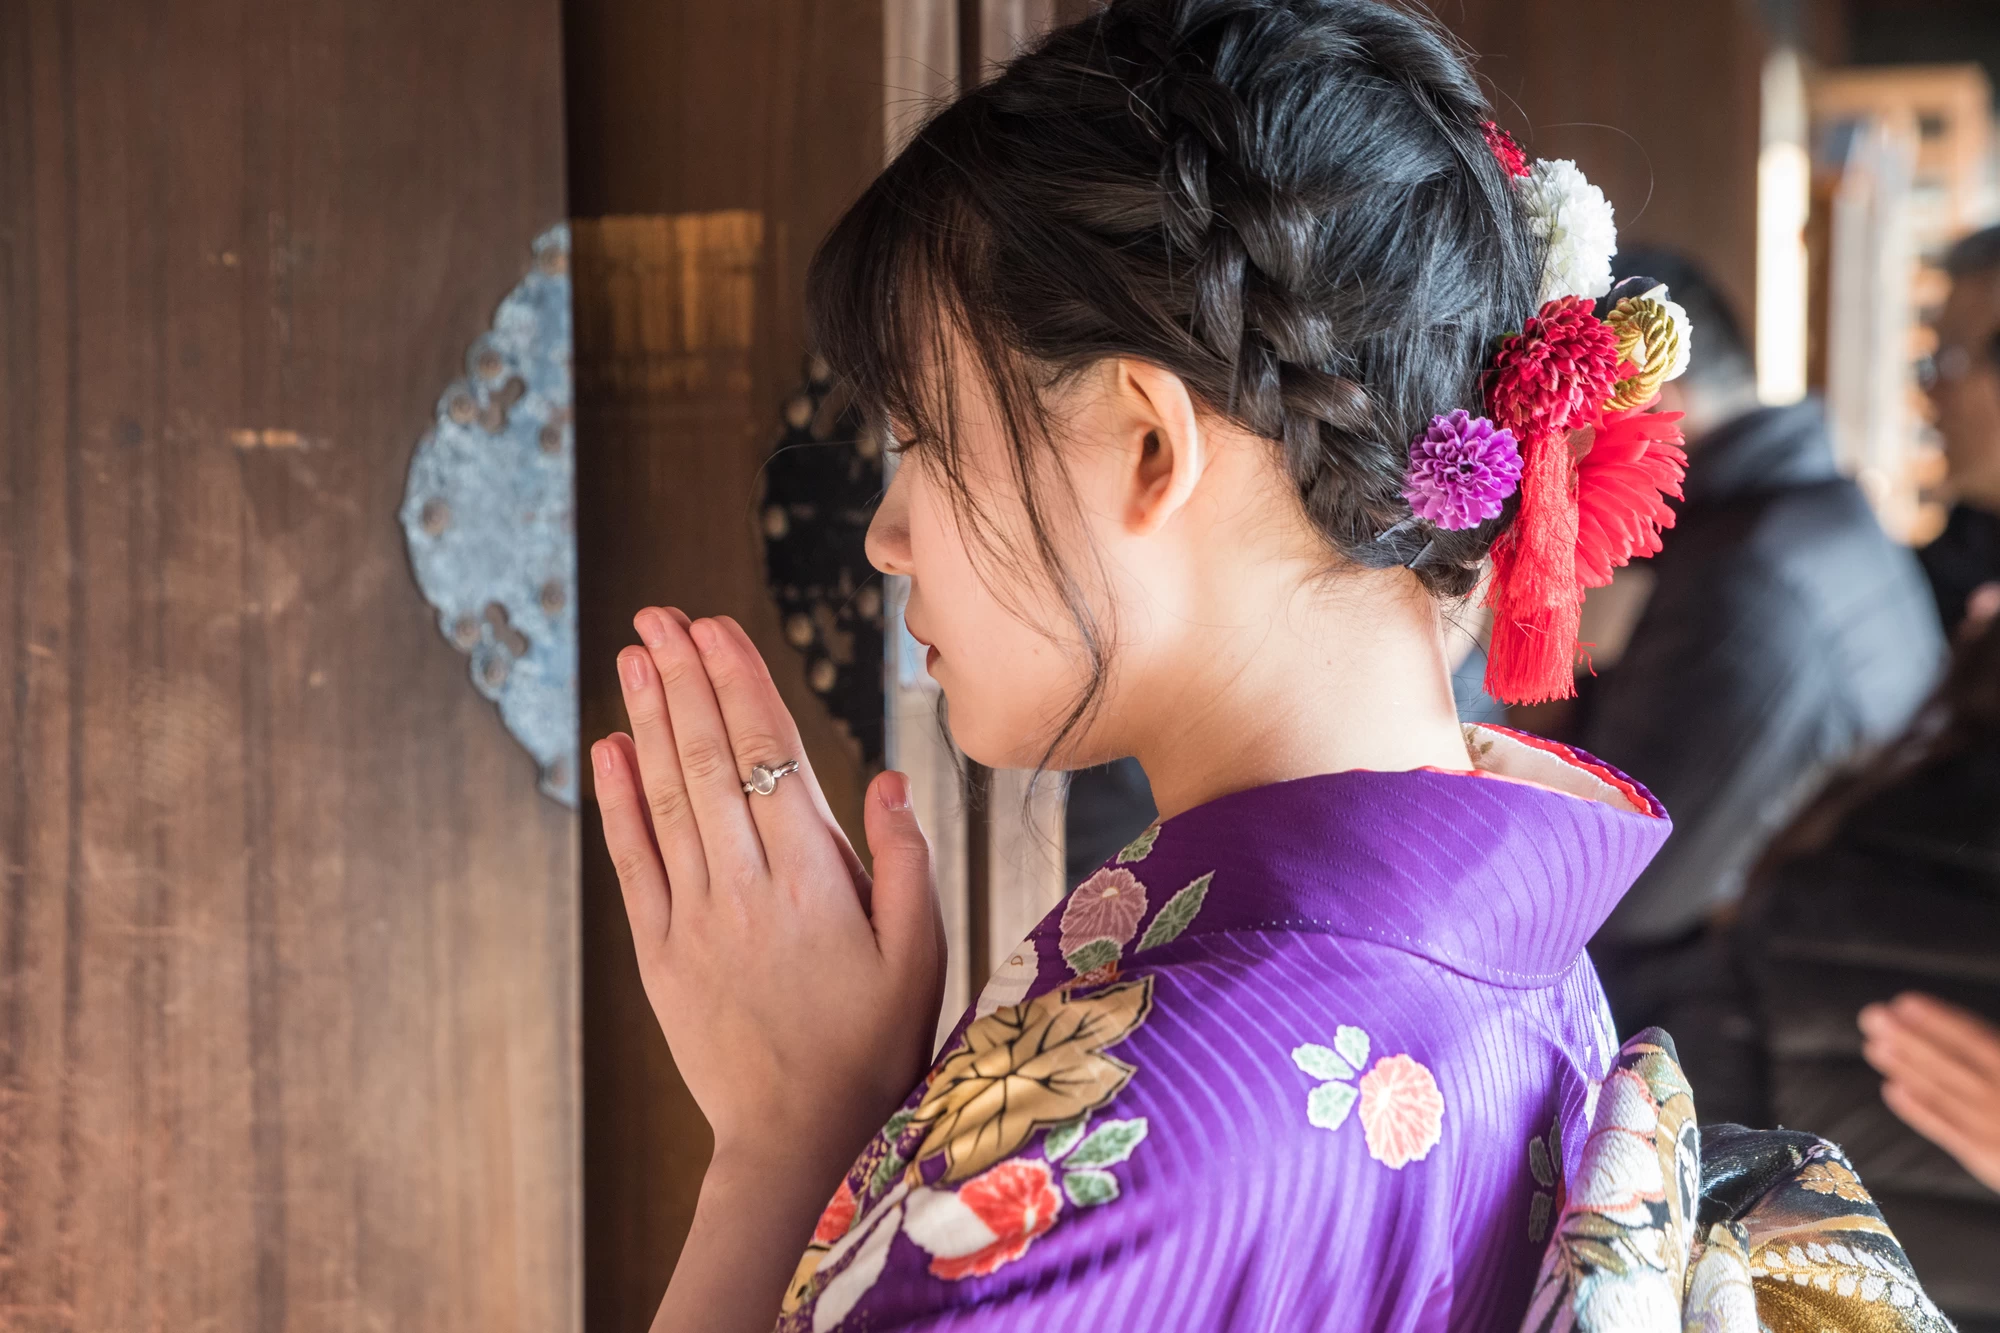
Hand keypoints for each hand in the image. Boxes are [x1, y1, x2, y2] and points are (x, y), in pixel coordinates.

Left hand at [593, 609, 945, 1329]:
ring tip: (634, 655)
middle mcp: (747, 886)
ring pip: (669, 798)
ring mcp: (696, 918)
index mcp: (814, 879)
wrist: (800, 1142)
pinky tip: (609, 750)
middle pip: (709, 760)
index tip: (716, 627)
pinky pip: (635, 864)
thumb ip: (904, 862)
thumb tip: (886, 776)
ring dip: (649, 721)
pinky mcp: (662, 953)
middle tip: (661, 615)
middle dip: (684, 679)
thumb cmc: (875, 1047)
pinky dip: (619, 803)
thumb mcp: (920, 956)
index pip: (769, 755)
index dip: (739, 684)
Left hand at [1860, 992, 1999, 1192]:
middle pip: (1953, 1064)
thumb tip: (1958, 1024)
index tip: (1905, 1002)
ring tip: (1874, 1046)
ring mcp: (1997, 1131)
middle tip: (1872, 1016)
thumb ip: (1991, 1052)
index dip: (1941, 1021)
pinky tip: (1892, 1089)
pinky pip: (1948, 1132)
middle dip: (1911, 1039)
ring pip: (1944, 1095)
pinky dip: (1919, 1111)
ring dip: (1906, 1069)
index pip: (1978, 1040)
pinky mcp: (1988, 1160)